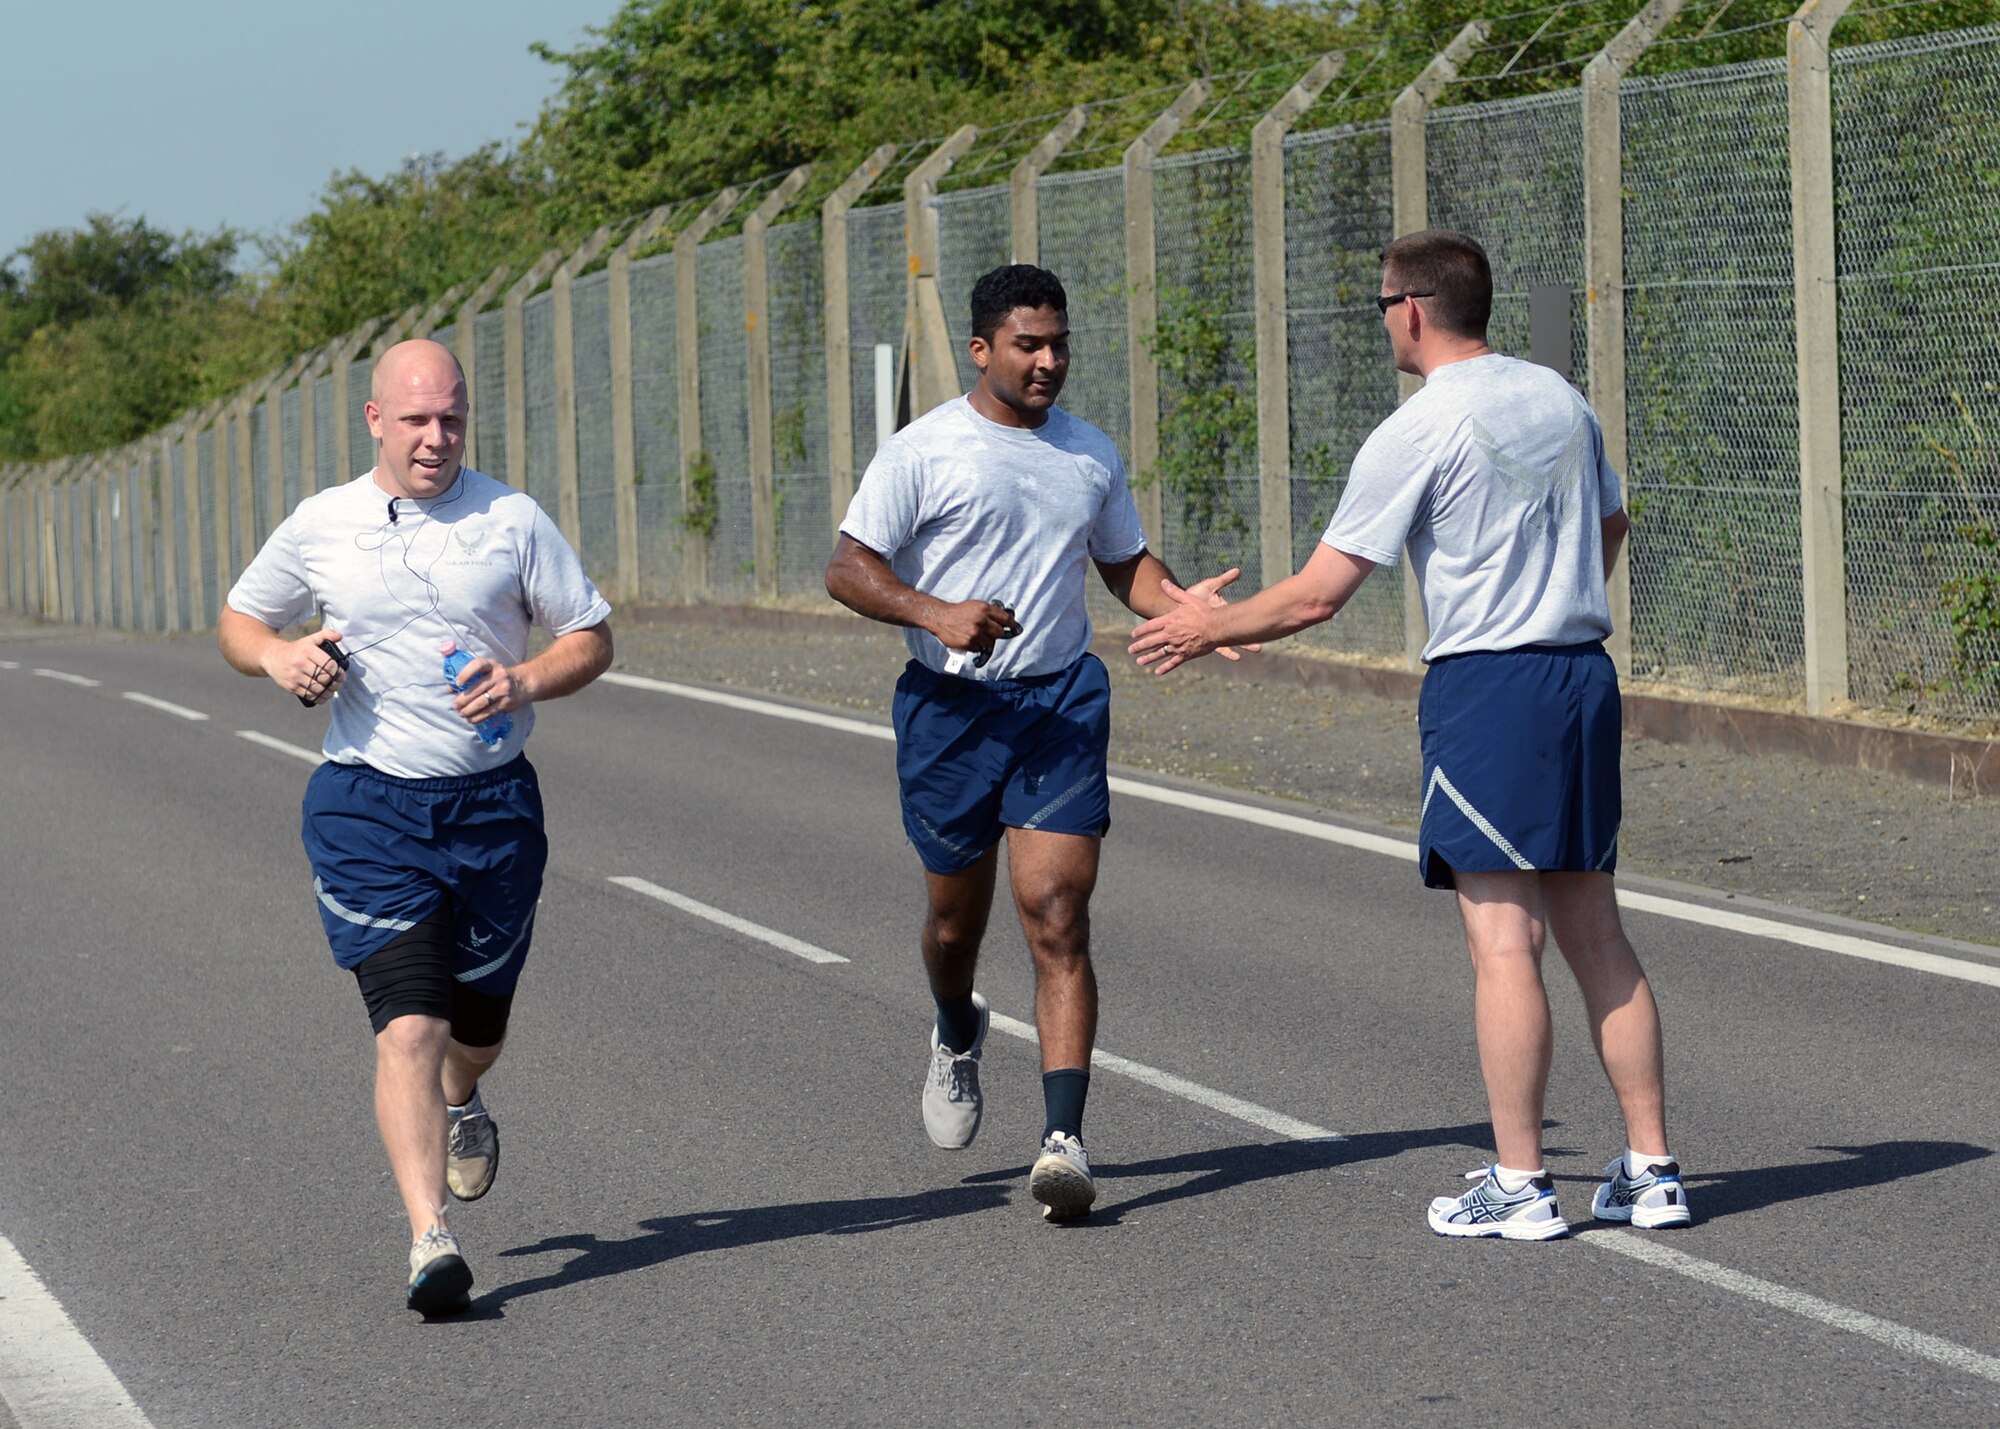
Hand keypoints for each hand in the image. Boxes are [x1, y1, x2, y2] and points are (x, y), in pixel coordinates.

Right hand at [267, 630, 345, 704]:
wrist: (272, 657)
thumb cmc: (295, 649)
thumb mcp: (310, 639)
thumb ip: (325, 635)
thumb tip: (339, 636)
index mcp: (307, 651)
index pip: (329, 664)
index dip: (338, 672)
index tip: (341, 674)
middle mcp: (300, 663)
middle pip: (324, 678)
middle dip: (335, 683)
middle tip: (338, 683)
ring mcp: (295, 676)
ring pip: (318, 689)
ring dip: (329, 692)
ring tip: (332, 690)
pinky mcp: (291, 686)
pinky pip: (309, 695)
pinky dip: (319, 698)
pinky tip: (324, 696)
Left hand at [451, 657, 525, 724]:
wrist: (526, 682)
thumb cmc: (501, 676)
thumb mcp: (489, 670)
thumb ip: (471, 677)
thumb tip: (450, 689)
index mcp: (492, 665)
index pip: (478, 665)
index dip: (466, 674)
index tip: (457, 684)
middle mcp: (498, 676)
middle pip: (477, 689)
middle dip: (463, 699)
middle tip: (455, 706)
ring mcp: (503, 690)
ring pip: (481, 702)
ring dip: (468, 710)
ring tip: (462, 713)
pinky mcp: (506, 703)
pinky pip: (489, 712)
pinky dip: (478, 717)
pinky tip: (471, 719)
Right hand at [929, 598, 1020, 662]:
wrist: (941, 617)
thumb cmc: (959, 612)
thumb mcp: (975, 606)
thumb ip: (989, 612)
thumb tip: (1005, 620)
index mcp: (985, 609)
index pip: (1005, 619)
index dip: (1012, 624)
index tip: (1015, 628)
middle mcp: (982, 621)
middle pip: (1000, 633)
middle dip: (996, 634)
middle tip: (990, 633)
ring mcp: (975, 633)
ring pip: (990, 643)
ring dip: (985, 642)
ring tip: (976, 636)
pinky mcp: (969, 643)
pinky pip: (979, 649)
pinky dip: (976, 646)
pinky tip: (969, 640)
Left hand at [1129, 570, 1261, 673]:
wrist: (1217, 627)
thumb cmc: (1204, 612)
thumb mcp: (1188, 599)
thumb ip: (1174, 592)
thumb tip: (1163, 582)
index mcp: (1170, 621)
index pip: (1150, 627)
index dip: (1141, 631)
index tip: (1133, 634)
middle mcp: (1170, 635)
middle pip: (1151, 642)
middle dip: (1139, 646)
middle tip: (1130, 650)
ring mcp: (1177, 646)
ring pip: (1160, 654)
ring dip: (1148, 658)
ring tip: (1139, 662)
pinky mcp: (1186, 655)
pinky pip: (1173, 663)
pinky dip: (1165, 668)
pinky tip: (1158, 672)